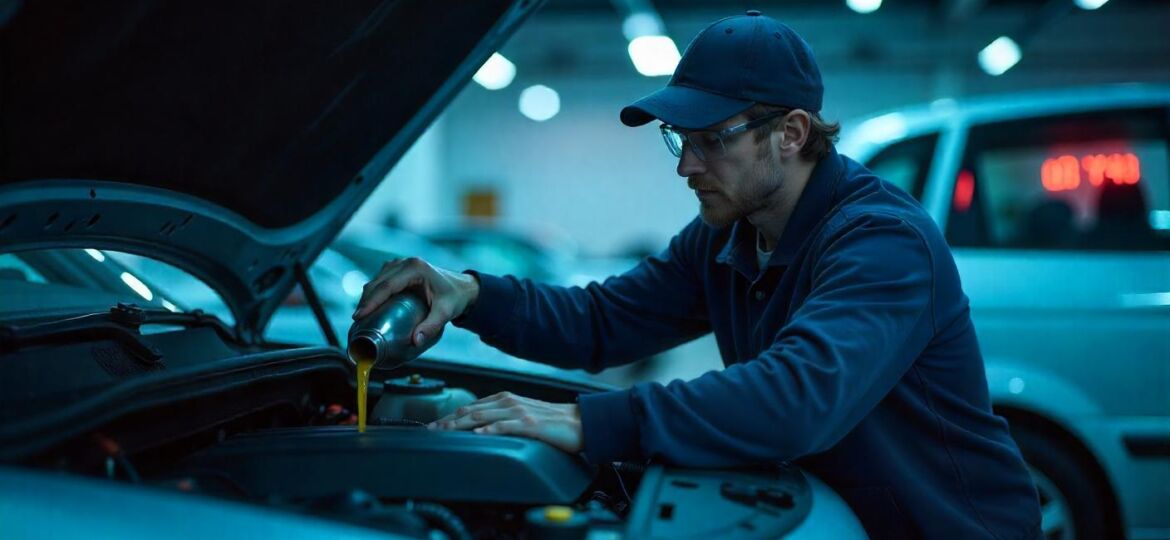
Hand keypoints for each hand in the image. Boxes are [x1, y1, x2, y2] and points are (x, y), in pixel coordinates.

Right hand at [352, 257, 479, 345]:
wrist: (463, 288)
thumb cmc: (455, 298)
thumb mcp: (445, 313)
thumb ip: (431, 327)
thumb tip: (415, 342)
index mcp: (415, 269)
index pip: (387, 285)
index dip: (371, 301)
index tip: (359, 315)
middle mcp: (406, 263)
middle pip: (378, 282)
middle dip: (365, 300)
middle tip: (357, 320)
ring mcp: (402, 264)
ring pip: (377, 279)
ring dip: (368, 296)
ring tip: (361, 315)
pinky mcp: (400, 269)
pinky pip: (381, 279)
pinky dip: (374, 291)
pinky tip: (370, 305)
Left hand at [428, 392, 582, 453]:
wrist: (579, 423)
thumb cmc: (553, 422)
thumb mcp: (523, 417)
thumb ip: (502, 419)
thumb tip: (481, 429)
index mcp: (506, 400)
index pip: (471, 406)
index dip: (451, 416)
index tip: (435, 426)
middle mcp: (509, 402)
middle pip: (471, 410)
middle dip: (448, 421)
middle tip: (430, 430)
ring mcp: (519, 412)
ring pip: (483, 416)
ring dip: (461, 424)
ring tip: (444, 431)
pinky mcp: (530, 424)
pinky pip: (506, 426)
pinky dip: (490, 429)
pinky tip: (478, 434)